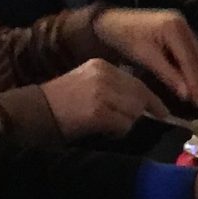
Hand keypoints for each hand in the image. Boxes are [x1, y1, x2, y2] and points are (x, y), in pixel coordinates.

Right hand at [40, 58, 165, 140]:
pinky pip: (123, 125)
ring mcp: (101, 93)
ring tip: (109, 126)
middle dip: (142, 113)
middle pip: (139, 97)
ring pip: (133, 112)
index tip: (163, 112)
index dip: (152, 100)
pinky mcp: (98, 112)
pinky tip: (103, 131)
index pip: (137, 83)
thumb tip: (142, 106)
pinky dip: (118, 132)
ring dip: (126, 124)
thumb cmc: (61, 103)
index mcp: (101, 66)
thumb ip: (113, 89)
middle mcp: (103, 75)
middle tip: (141, 125)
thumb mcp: (87, 83)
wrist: (34, 111)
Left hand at [88, 8, 197, 104]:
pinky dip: (188, 64)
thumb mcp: (146, 58)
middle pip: (197, 57)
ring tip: (191, 91)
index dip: (195, 81)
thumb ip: (169, 75)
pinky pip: (189, 50)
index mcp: (174, 28)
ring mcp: (182, 24)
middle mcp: (182, 24)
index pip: (189, 60)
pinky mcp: (179, 29)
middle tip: (195, 99)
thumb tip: (187, 95)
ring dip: (194, 72)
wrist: (112, 21)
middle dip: (197, 78)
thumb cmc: (126, 38)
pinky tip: (183, 77)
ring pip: (195, 54)